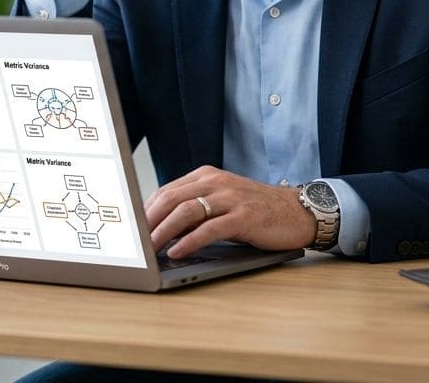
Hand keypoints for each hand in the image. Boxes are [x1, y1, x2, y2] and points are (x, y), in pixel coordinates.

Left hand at [145, 166, 316, 258]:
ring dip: (163, 232)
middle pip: (171, 198)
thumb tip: (160, 229)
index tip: (132, 230)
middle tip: (135, 242)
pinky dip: (189, 242)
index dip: (145, 211)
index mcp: (206, 176)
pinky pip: (209, 228)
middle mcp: (216, 182)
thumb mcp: (221, 203)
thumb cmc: (255, 211)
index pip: (166, 191)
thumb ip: (195, 209)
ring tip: (150, 250)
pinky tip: (177, 252)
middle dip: (148, 222)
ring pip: (186, 211)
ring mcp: (230, 197)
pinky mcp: (243, 216)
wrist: (296, 212)